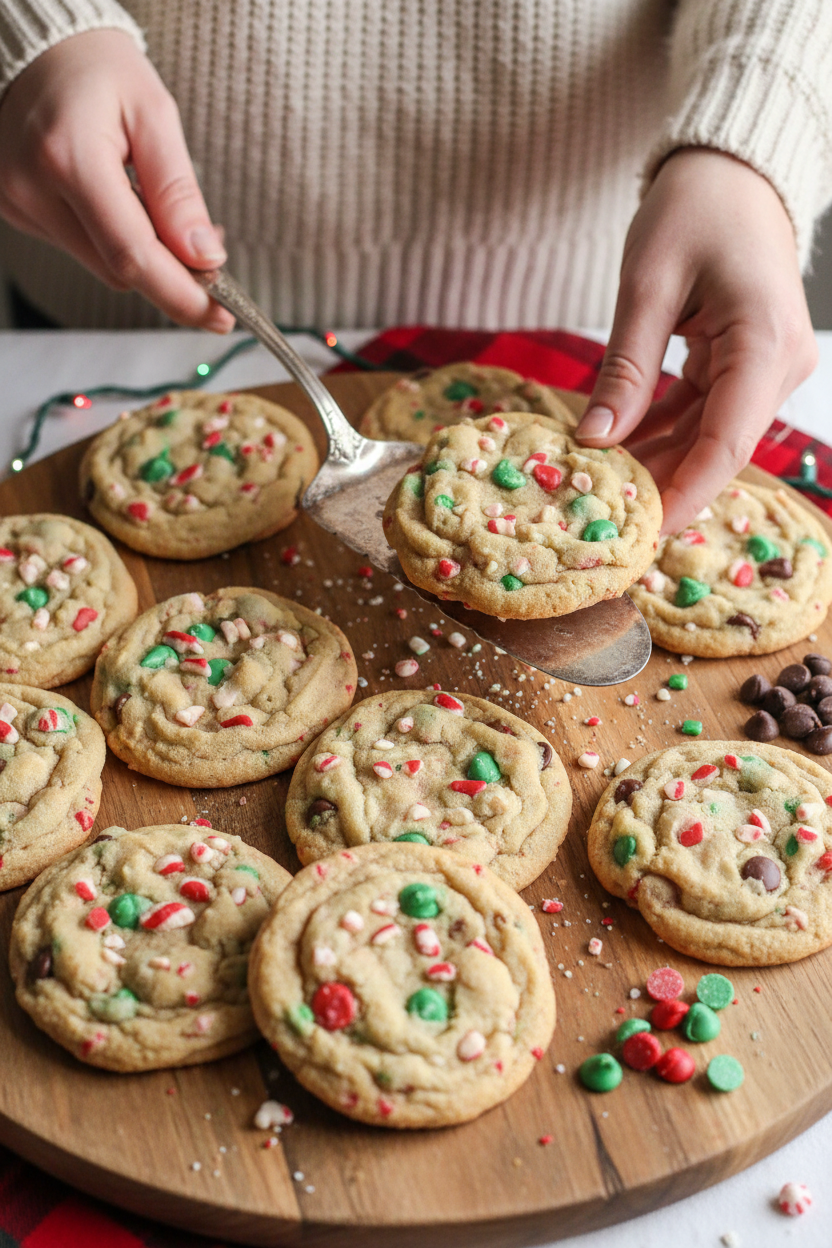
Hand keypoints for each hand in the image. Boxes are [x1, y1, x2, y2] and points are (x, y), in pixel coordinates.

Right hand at [0, 29, 233, 330]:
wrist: (37, 48)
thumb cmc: (96, 69)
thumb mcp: (154, 115)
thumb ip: (178, 191)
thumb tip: (205, 256)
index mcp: (69, 159)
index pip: (132, 256)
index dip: (180, 294)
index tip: (220, 315)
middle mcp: (33, 189)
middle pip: (118, 270)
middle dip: (171, 274)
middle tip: (209, 258)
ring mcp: (18, 204)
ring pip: (101, 265)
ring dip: (143, 255)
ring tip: (161, 213)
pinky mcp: (15, 211)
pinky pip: (81, 247)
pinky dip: (113, 239)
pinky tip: (122, 204)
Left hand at [575, 148, 816, 532]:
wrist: (732, 170)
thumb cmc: (695, 206)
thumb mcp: (648, 285)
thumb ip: (625, 368)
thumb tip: (596, 442)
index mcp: (765, 342)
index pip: (726, 443)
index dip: (684, 494)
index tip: (641, 533)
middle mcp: (778, 364)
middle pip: (717, 448)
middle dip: (661, 486)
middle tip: (601, 520)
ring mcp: (766, 367)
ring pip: (707, 436)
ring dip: (655, 463)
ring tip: (597, 489)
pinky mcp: (746, 364)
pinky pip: (701, 413)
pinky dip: (659, 433)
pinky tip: (613, 451)